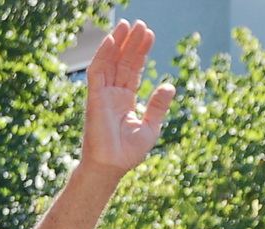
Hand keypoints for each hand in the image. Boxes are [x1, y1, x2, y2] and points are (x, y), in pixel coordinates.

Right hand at [81, 20, 175, 177]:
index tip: (149, 35)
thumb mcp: (151, 127)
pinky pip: (97, 71)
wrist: (111, 167)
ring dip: (119, 43)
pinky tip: (113, 40)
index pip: (133, 70)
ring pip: (110, 61)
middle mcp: (113, 94)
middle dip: (132, 43)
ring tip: (128, 25)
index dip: (140, 52)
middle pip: (122, 61)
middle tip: (141, 24)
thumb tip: (170, 86)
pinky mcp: (94, 97)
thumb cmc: (128, 153)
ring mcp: (103, 94)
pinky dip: (104, 55)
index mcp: (125, 100)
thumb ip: (158, 106)